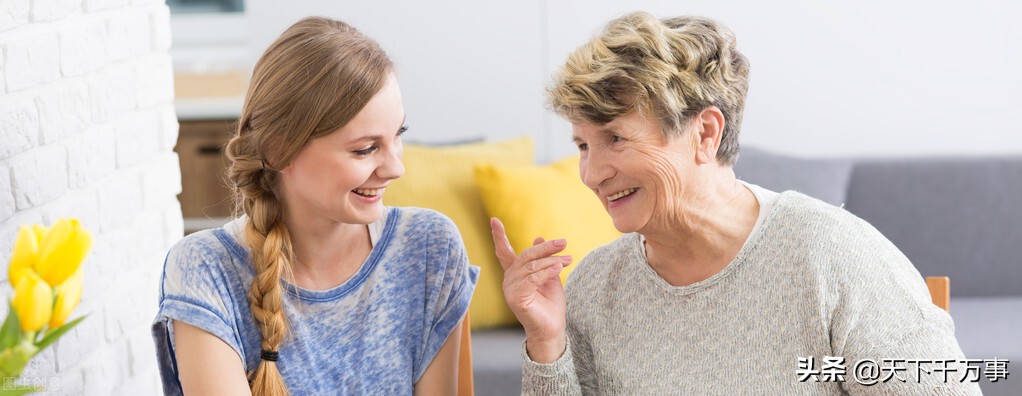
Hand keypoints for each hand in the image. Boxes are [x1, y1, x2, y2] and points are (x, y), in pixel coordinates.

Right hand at [490, 217, 571, 362]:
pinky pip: (533, 278)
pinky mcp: (516, 298)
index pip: (504, 252)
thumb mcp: (549, 276)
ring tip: (567, 259)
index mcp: (515, 274)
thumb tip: (539, 238)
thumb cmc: (550, 305)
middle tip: (563, 243)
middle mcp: (509, 280)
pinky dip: (547, 271)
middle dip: (545, 248)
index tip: (493, 220)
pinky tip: (559, 267)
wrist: (552, 329)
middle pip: (525, 256)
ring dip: (551, 261)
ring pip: (531, 267)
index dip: (499, 236)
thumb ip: (544, 259)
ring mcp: (510, 289)